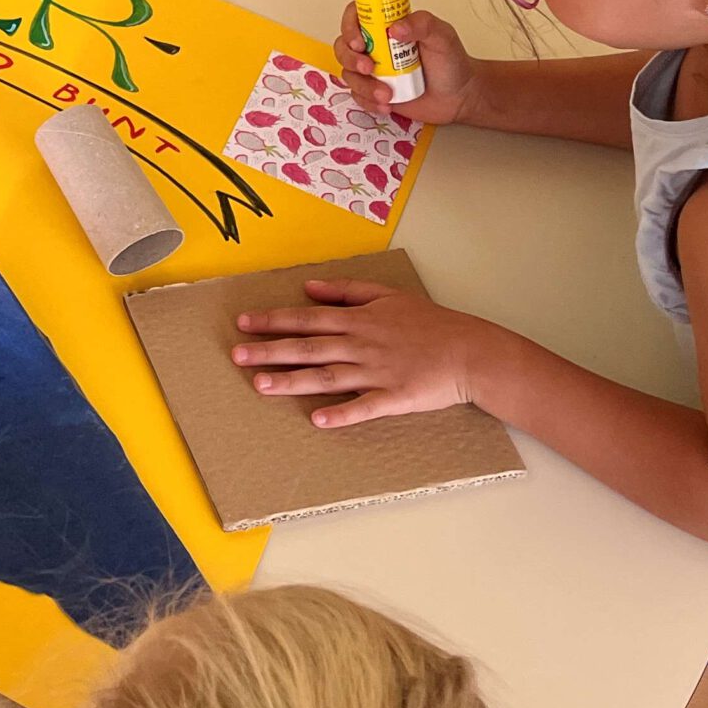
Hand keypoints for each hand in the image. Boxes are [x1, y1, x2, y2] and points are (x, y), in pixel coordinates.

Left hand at [230, 279, 501, 427]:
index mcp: (359, 319)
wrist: (471, 351)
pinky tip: (317, 420)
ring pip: (327, 376)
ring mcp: (377, 371)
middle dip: (270, 351)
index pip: (307, 318)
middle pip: (309, 347)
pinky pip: (364, 406)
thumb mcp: (387, 295)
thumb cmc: (429, 323)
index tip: (243, 324)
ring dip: (292, 381)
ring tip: (260, 386)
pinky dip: (341, 413)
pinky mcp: (394, 397)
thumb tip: (309, 287)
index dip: (274, 321)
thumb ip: (346, 290)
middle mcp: (362, 344)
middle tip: (236, 356)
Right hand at [336, 3, 477, 123]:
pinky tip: (388, 104)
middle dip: (351, 58)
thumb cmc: (451, 63)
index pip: (357, 16)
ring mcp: (374, 70)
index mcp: (388, 27)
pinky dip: (368, 101)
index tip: (359, 41)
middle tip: (369, 68)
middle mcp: (377, 47)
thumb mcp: (442, 36)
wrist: (459, 97)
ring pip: (348, 73)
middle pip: (344, 46)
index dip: (350, 26)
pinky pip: (358, 96)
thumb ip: (421, 24)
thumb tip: (395, 28)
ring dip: (363, 86)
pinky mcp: (374, 92)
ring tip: (387, 94)